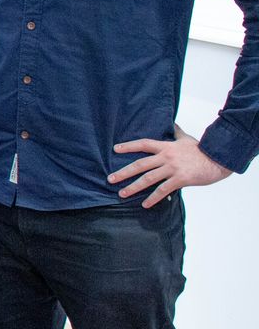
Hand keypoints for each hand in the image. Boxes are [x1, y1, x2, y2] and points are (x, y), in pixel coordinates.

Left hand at [109, 124, 231, 207]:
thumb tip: (172, 123)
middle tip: (110, 179)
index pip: (143, 144)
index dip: (129, 146)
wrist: (218, 160)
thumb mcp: (186, 139)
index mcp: (166, 146)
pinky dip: (153, 198)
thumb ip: (177, 132)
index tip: (115, 149)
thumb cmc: (202, 150)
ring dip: (134, 187)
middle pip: (140, 164)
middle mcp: (166, 157)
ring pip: (148, 178)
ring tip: (122, 194)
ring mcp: (173, 168)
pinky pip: (163, 190)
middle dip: (124, 172)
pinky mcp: (181, 179)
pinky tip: (145, 204)